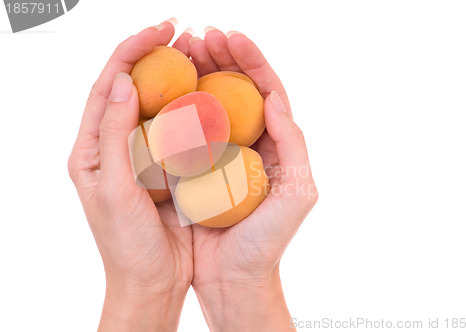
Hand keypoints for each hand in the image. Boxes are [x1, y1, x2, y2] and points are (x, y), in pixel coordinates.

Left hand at [68, 20, 193, 330]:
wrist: (151, 280)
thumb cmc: (125, 244)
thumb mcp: (112, 189)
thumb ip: (112, 136)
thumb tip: (121, 81)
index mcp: (91, 149)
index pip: (107, 86)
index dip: (130, 52)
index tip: (161, 30)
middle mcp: (115, 146)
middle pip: (132, 88)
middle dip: (155, 55)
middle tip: (186, 33)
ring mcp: (143, 156)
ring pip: (159, 105)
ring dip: (178, 76)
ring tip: (202, 53)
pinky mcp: (168, 168)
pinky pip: (180, 130)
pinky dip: (193, 107)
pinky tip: (211, 94)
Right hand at [189, 29, 318, 330]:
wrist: (234, 277)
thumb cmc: (267, 241)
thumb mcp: (297, 193)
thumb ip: (293, 144)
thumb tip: (275, 99)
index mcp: (277, 145)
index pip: (267, 90)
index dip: (251, 60)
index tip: (230, 38)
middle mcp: (251, 144)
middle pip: (238, 90)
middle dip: (222, 57)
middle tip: (199, 36)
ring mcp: (222, 154)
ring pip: (212, 104)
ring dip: (199, 73)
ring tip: (182, 50)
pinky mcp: (198, 168)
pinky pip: (188, 130)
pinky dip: (179, 106)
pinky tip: (165, 89)